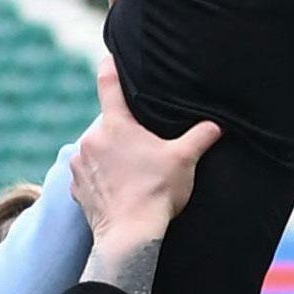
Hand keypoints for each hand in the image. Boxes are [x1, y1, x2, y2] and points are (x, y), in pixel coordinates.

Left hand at [67, 54, 219, 293]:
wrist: (129, 237)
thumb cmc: (157, 193)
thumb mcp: (184, 160)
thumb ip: (201, 136)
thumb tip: (217, 124)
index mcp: (115, 125)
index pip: (108, 83)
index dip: (110, 66)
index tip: (109, 56)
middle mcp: (91, 139)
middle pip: (106, 122)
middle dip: (122, 128)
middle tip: (143, 142)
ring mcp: (79, 164)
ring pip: (96, 147)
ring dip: (109, 152)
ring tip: (132, 169)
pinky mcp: (75, 188)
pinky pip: (88, 173)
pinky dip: (100, 175)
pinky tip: (119, 187)